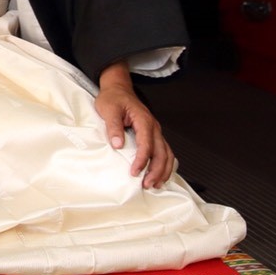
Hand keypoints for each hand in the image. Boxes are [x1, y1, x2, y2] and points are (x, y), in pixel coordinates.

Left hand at [95, 62, 174, 187]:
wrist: (118, 89)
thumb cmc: (113, 98)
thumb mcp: (108, 109)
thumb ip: (113, 127)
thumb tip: (117, 144)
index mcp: (144, 120)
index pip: (146, 144)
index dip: (142, 160)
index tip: (134, 172)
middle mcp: (153, 126)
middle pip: (161, 152)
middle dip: (156, 171)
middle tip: (147, 185)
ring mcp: (155, 131)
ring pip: (167, 153)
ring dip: (163, 170)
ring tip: (155, 185)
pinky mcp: (153, 135)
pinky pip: (164, 151)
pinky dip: (165, 165)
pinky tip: (160, 175)